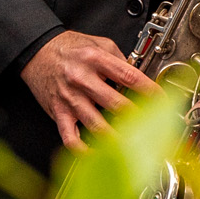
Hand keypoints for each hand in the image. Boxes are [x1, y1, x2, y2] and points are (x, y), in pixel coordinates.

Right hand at [19, 30, 155, 150]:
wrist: (36, 51)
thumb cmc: (67, 47)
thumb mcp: (98, 43)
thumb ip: (119, 58)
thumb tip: (139, 76)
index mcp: (95, 60)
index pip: (129, 77)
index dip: (150, 90)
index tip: (163, 101)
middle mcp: (83, 79)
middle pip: (117, 104)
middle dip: (138, 117)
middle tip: (153, 127)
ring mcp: (71, 99)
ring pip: (97, 125)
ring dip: (117, 138)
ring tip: (133, 146)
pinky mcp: (59, 113)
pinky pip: (71, 137)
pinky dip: (84, 150)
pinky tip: (97, 155)